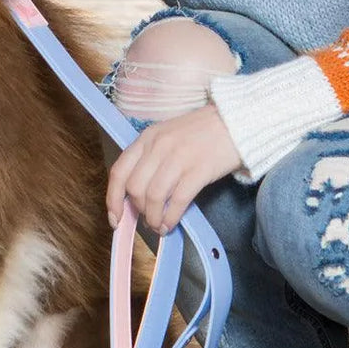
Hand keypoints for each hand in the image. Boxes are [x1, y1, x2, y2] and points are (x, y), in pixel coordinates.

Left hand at [105, 101, 244, 233]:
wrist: (235, 122)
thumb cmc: (202, 132)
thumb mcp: (168, 137)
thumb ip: (150, 159)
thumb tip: (138, 196)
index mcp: (147, 137)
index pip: (119, 172)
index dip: (113, 199)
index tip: (115, 219)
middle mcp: (158, 146)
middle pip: (135, 188)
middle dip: (139, 210)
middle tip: (147, 220)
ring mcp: (178, 157)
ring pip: (154, 197)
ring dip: (154, 218)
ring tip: (160, 226)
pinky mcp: (199, 170)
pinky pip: (177, 201)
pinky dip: (171, 217)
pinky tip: (171, 223)